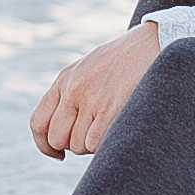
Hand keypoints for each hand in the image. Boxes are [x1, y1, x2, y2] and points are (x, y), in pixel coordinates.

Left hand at [29, 21, 160, 158]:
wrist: (156, 41)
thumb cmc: (128, 59)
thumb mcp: (92, 68)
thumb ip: (74, 93)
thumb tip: (66, 133)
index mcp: (65, 79)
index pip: (38, 122)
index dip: (45, 145)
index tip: (58, 154)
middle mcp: (73, 88)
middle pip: (57, 139)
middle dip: (73, 145)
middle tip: (94, 136)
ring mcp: (90, 98)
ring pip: (79, 145)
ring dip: (94, 144)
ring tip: (112, 124)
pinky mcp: (110, 107)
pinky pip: (95, 143)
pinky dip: (106, 144)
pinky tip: (119, 128)